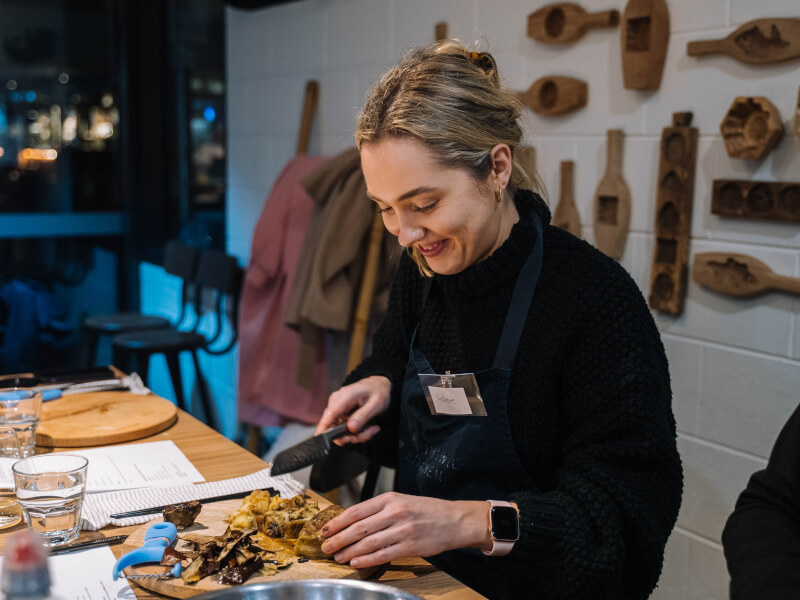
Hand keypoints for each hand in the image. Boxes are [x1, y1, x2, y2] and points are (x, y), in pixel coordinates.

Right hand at [315, 376, 390, 444]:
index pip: (330, 413)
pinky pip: (345, 430)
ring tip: (371, 428)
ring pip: (341, 432)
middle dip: (351, 436)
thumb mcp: (376, 404)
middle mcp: (337, 403)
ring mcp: (339, 410)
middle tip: (368, 433)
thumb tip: (350, 428)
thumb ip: (363, 416)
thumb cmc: (378, 391)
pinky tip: (368, 427)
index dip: (323, 427)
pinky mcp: (341, 416)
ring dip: (357, 435)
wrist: (379, 386)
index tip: (320, 437)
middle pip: (334, 427)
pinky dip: (357, 432)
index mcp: (345, 396)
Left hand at [318, 492, 490, 567]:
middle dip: (338, 539)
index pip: (356, 511)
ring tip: (338, 557)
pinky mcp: (410, 546)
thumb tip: (353, 522)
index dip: (337, 522)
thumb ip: (379, 510)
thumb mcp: (402, 501)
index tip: (325, 530)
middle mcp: (394, 512)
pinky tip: (356, 562)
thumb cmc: (427, 510)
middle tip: (326, 547)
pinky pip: (382, 555)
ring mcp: (402, 530)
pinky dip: (366, 560)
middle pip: (358, 528)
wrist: (454, 520)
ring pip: (368, 543)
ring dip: (349, 551)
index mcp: (389, 499)